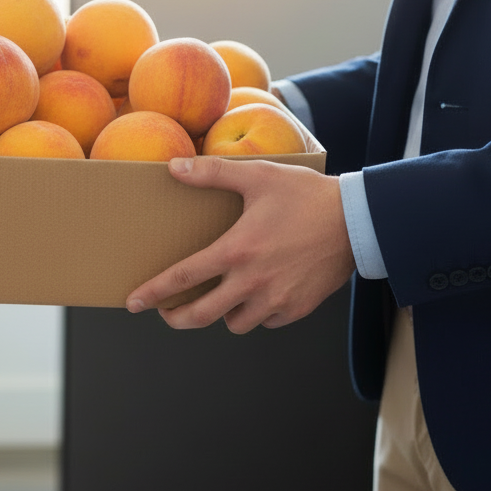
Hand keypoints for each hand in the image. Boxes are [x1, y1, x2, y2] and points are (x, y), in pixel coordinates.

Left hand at [126, 157, 354, 332]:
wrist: (358, 220)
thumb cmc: (305, 195)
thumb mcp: (257, 176)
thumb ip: (212, 173)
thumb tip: (174, 167)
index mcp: (236, 251)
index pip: (182, 278)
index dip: (153, 292)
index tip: (132, 302)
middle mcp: (252, 282)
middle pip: (201, 316)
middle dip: (177, 318)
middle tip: (167, 313)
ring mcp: (276, 300)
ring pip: (234, 323)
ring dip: (224, 313)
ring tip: (223, 295)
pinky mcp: (297, 309)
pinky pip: (266, 321)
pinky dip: (258, 312)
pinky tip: (260, 293)